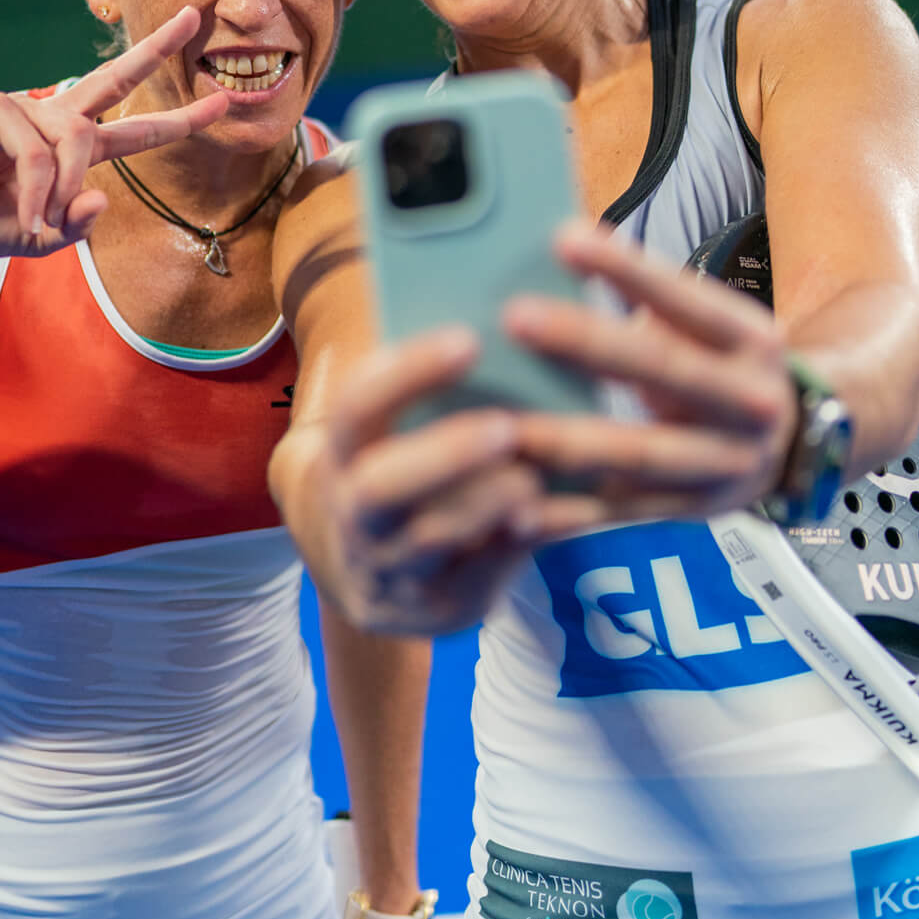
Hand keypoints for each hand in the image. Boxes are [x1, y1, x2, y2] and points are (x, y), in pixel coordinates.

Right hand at [0, 8, 228, 257]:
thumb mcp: (40, 237)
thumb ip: (75, 226)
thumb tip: (102, 197)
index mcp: (74, 146)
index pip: (136, 127)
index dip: (180, 118)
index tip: (222, 103)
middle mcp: (57, 118)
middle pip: (116, 78)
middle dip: (157, 48)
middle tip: (194, 19)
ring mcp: (28, 109)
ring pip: (77, 141)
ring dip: (63, 190)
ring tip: (40, 224)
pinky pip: (38, 153)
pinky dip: (37, 189)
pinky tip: (26, 215)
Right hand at [325, 328, 545, 633]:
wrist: (360, 570)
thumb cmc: (398, 469)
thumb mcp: (386, 434)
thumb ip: (423, 388)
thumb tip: (500, 310)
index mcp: (342, 454)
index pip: (358, 408)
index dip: (407, 374)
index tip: (469, 338)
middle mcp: (356, 515)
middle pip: (380, 488)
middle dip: (444, 455)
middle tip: (506, 425)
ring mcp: (393, 569)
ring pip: (430, 541)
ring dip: (486, 505)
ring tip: (534, 475)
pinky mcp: (439, 608)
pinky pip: (484, 576)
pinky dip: (527, 540)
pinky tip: (577, 508)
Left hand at [503, 220, 796, 532]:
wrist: (793, 446)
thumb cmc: (722, 366)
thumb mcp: (713, 327)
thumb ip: (651, 300)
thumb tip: (561, 249)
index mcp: (751, 341)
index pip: (686, 298)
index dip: (627, 269)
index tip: (563, 239)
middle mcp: (748, 403)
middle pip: (662, 369)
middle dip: (587, 342)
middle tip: (515, 316)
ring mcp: (724, 464)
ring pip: (638, 453)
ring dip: (566, 440)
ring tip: (501, 427)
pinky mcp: (690, 512)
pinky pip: (618, 513)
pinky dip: (565, 514)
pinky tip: (511, 508)